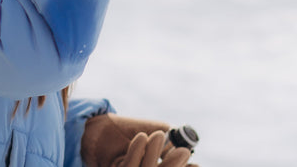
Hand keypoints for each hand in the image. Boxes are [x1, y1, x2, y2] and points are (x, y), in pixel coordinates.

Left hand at [81, 114, 196, 166]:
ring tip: (158, 135)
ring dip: (154, 153)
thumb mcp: (153, 134)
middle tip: (184, 151)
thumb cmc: (128, 134)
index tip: (197, 164)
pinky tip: (142, 137)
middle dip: (173, 166)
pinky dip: (136, 151)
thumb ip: (168, 140)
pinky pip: (128, 166)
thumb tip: (186, 146)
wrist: (99, 132)